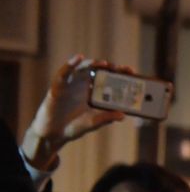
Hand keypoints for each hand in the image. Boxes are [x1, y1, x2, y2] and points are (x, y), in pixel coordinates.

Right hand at [21, 55, 126, 169]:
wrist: (55, 133)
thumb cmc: (75, 126)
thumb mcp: (93, 122)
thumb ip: (106, 118)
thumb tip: (122, 115)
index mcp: (96, 93)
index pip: (110, 79)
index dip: (120, 74)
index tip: (132, 72)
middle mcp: (85, 85)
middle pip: (99, 71)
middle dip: (111, 68)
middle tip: (122, 68)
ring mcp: (72, 84)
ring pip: (84, 68)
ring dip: (94, 64)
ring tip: (105, 63)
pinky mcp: (59, 86)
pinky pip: (64, 72)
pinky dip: (71, 64)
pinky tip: (79, 58)